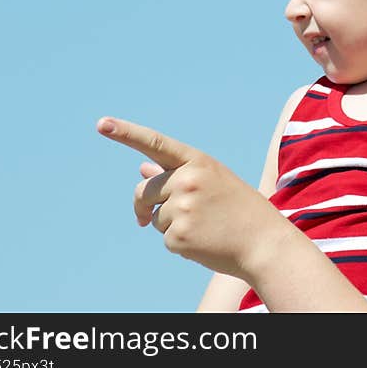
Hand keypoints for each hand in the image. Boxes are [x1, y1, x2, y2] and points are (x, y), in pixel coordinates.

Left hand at [97, 116, 283, 279]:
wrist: (264, 242)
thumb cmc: (240, 210)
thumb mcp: (213, 182)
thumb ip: (177, 174)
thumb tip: (142, 168)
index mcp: (198, 162)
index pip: (156, 143)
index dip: (126, 132)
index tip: (102, 123)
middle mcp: (187, 180)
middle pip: (145, 190)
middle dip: (147, 204)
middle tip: (161, 217)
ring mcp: (182, 208)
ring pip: (155, 217)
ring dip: (171, 225)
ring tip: (204, 227)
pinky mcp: (178, 236)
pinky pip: (164, 239)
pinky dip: (180, 243)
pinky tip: (204, 241)